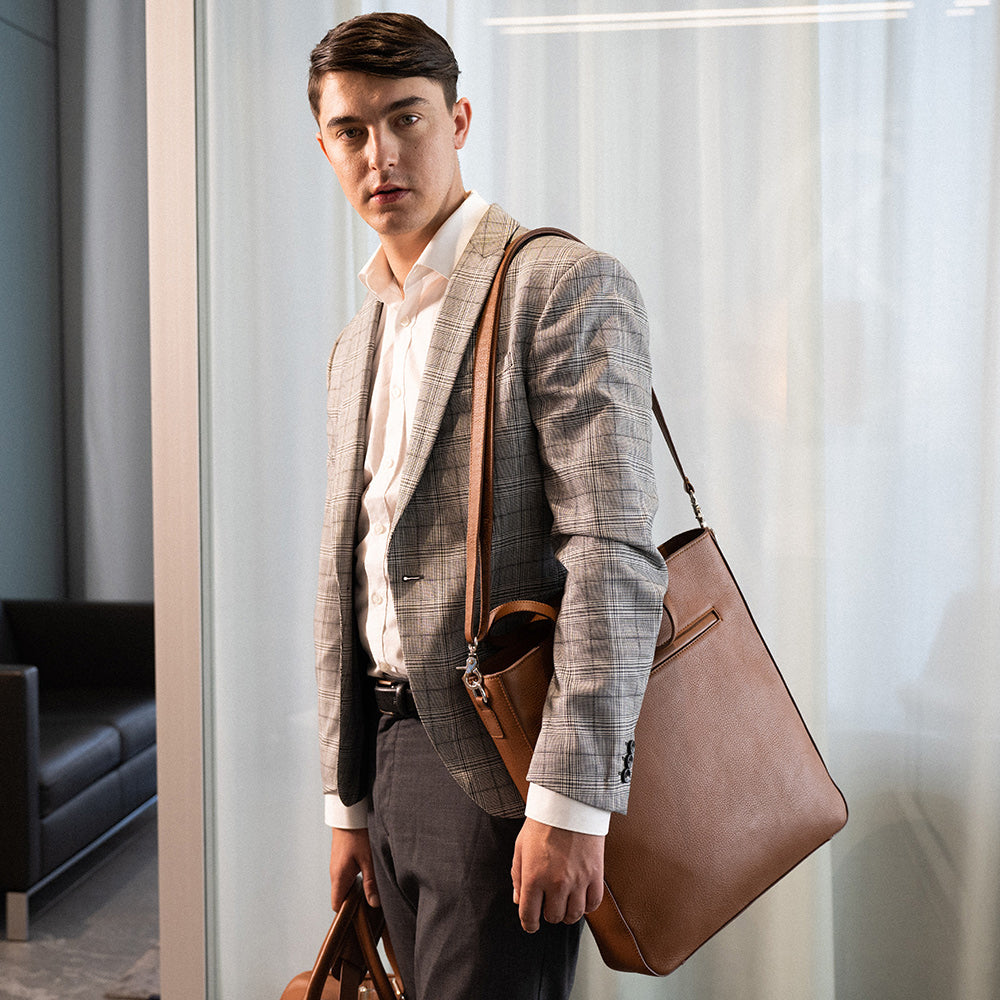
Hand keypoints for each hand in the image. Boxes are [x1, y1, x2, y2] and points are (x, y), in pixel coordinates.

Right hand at [329, 826, 378, 910]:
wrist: (348, 814)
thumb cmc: (358, 835)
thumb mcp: (369, 859)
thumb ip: (371, 883)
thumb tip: (374, 903)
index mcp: (339, 877)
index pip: (337, 905)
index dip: (347, 914)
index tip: (361, 917)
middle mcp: (335, 874)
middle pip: (341, 897)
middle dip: (354, 904)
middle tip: (370, 907)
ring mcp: (337, 867)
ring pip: (344, 887)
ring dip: (356, 891)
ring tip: (372, 893)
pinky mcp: (341, 860)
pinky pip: (346, 877)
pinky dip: (355, 881)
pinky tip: (368, 878)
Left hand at [511, 818, 604, 932]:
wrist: (569, 805)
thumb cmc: (543, 823)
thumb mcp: (521, 848)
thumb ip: (517, 876)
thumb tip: (518, 900)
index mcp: (533, 877)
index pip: (529, 915)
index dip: (529, 924)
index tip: (531, 924)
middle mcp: (556, 883)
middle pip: (553, 917)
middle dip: (548, 914)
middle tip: (548, 904)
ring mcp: (578, 881)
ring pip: (573, 915)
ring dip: (567, 913)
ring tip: (565, 902)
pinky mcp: (595, 875)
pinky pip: (593, 904)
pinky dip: (587, 906)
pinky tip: (581, 898)